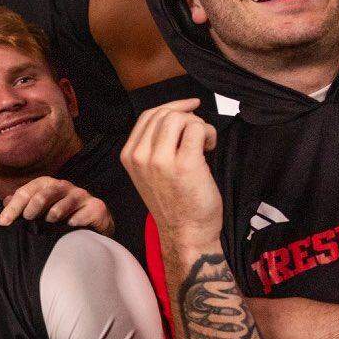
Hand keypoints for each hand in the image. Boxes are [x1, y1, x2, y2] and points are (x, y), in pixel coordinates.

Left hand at [0, 176, 114, 233]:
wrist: (93, 224)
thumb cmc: (61, 216)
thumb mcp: (40, 210)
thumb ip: (23, 205)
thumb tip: (5, 202)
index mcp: (48, 186)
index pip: (27, 191)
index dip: (13, 207)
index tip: (2, 222)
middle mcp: (65, 187)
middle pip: (46, 192)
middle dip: (33, 205)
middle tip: (27, 219)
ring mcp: (82, 196)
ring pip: (66, 201)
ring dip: (55, 212)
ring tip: (49, 221)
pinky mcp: (97, 207)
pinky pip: (85, 213)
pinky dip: (77, 219)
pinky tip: (71, 225)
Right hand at [120, 100, 222, 249]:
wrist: (185, 232)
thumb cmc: (173, 204)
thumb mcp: (148, 173)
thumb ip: (152, 147)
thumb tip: (176, 117)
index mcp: (129, 156)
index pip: (148, 116)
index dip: (172, 106)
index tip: (190, 107)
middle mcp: (140, 156)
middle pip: (165, 113)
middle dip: (188, 117)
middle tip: (199, 134)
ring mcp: (161, 160)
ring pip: (180, 118)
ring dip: (198, 125)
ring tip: (204, 143)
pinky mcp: (185, 163)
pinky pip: (198, 129)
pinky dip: (208, 133)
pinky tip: (209, 148)